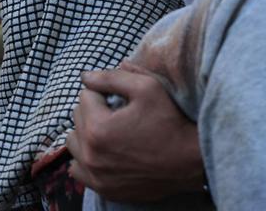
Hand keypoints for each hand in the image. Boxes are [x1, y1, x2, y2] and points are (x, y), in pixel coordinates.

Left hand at [67, 65, 204, 201]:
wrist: (191, 163)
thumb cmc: (170, 121)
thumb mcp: (147, 87)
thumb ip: (111, 77)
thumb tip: (85, 77)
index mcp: (98, 127)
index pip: (85, 95)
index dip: (104, 92)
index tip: (123, 99)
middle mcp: (91, 154)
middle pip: (77, 118)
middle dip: (94, 110)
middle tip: (119, 114)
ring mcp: (95, 175)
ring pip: (74, 143)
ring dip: (86, 133)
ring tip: (110, 131)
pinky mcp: (103, 188)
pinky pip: (77, 169)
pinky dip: (85, 158)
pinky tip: (103, 152)